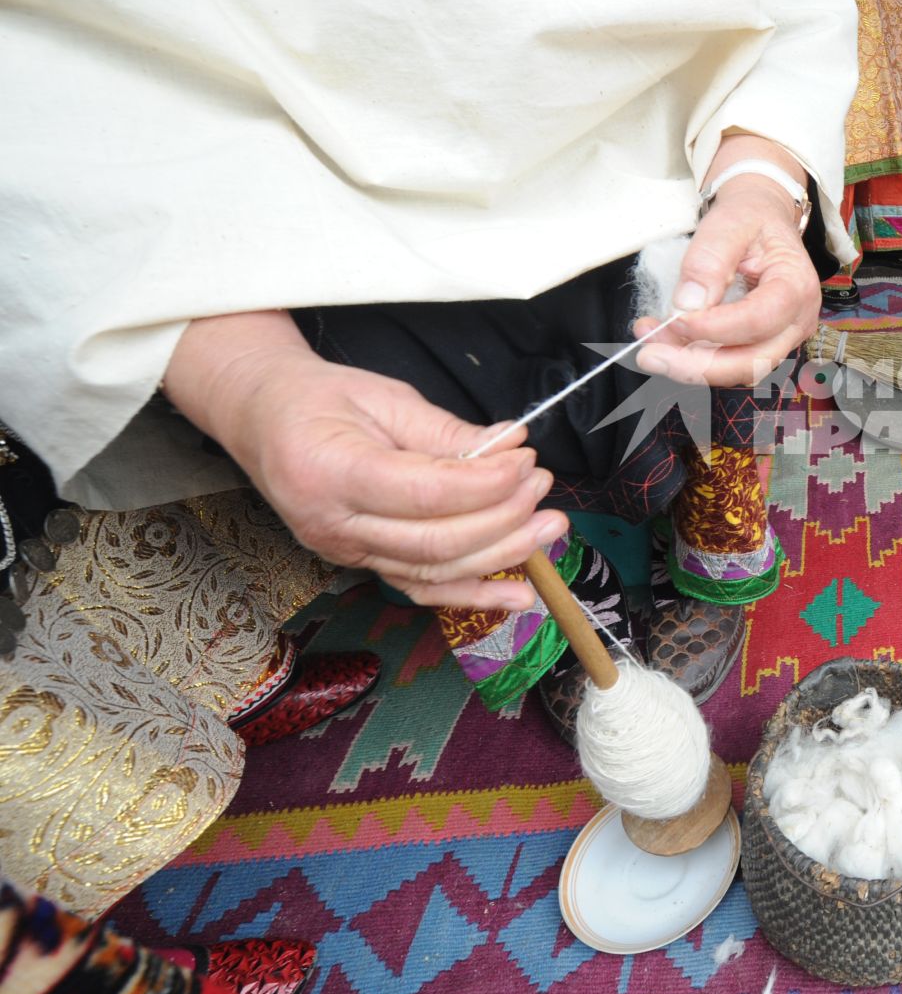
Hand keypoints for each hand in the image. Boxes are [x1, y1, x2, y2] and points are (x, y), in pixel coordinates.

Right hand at [165, 313, 563, 610]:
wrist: (260, 417)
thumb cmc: (319, 398)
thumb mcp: (383, 397)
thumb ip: (446, 430)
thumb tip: (511, 445)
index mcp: (328, 472)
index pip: (423, 493)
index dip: (485, 483)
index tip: (525, 459)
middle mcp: (330, 524)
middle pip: (433, 542)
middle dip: (501, 519)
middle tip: (542, 487)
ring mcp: (342, 552)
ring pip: (432, 571)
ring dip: (500, 555)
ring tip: (548, 529)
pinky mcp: (358, 563)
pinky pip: (421, 588)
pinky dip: (473, 596)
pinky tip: (519, 595)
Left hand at [635, 177, 819, 386]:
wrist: (759, 220)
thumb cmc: (751, 219)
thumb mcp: (730, 222)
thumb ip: (710, 259)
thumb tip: (688, 303)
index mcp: (796, 285)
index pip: (760, 320)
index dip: (715, 328)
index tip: (675, 318)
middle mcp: (795, 321)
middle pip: (753, 362)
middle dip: (698, 366)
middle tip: (650, 355)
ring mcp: (779, 337)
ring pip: (737, 370)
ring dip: (690, 364)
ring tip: (652, 339)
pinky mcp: (758, 344)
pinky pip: (726, 362)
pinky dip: (692, 358)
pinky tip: (665, 338)